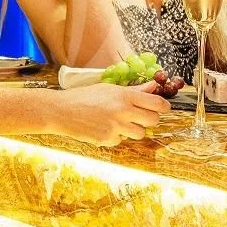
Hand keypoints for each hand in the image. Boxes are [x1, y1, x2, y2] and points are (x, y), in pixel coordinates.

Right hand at [51, 82, 166, 145]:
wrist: (62, 111)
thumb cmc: (84, 97)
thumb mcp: (109, 89)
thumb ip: (134, 90)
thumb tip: (153, 86)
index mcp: (125, 96)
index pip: (157, 103)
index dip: (164, 106)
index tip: (163, 107)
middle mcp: (123, 112)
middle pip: (153, 120)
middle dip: (150, 119)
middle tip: (142, 116)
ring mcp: (116, 128)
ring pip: (140, 133)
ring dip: (134, 129)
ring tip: (119, 121)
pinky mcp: (108, 140)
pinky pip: (121, 140)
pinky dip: (116, 136)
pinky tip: (104, 128)